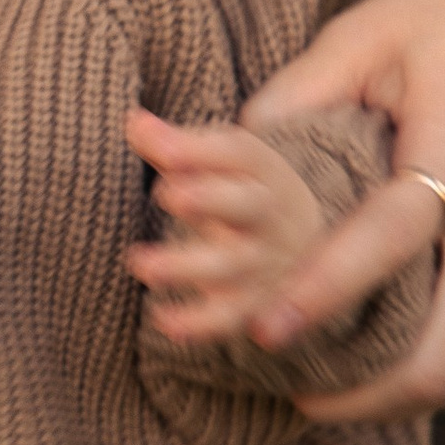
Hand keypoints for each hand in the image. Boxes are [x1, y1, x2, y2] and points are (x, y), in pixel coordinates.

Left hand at [123, 104, 330, 345]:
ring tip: (140, 264)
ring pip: (231, 266)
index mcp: (265, 173)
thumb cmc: (246, 193)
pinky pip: (228, 317)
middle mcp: (271, 217)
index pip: (237, 154)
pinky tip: (162, 321)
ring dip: (186, 266)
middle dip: (209, 199)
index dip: (198, 150)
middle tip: (166, 193)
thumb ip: (176, 145)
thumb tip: (133, 121)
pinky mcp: (255, 305)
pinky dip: (199, 323)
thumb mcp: (222, 164)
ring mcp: (266, 263)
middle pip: (247, 205)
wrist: (311, 245)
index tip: (157, 146)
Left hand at [231, 0, 444, 420]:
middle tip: (289, 388)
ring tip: (325, 390)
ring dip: (395, 394)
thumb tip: (224, 156)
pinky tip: (377, 356)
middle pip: (442, 355)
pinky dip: (432, 363)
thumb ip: (296, 98)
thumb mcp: (370, 30)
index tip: (260, 335)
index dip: (320, 295)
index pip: (388, 246)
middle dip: (361, 394)